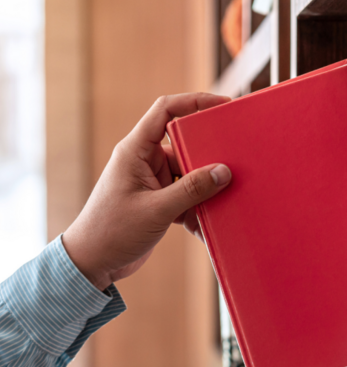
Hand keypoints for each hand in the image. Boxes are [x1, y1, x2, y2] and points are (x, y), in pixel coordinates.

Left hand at [62, 93, 231, 290]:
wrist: (93, 263)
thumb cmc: (112, 232)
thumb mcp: (156, 210)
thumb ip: (191, 190)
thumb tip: (222, 172)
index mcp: (135, 151)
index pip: (165, 111)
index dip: (194, 102)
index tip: (222, 105)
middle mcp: (144, 161)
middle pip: (184, 145)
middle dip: (208, 156)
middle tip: (233, 163)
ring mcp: (152, 182)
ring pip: (189, 174)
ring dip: (204, 190)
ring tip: (222, 202)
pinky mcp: (158, 201)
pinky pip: (185, 196)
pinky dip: (196, 209)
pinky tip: (206, 226)